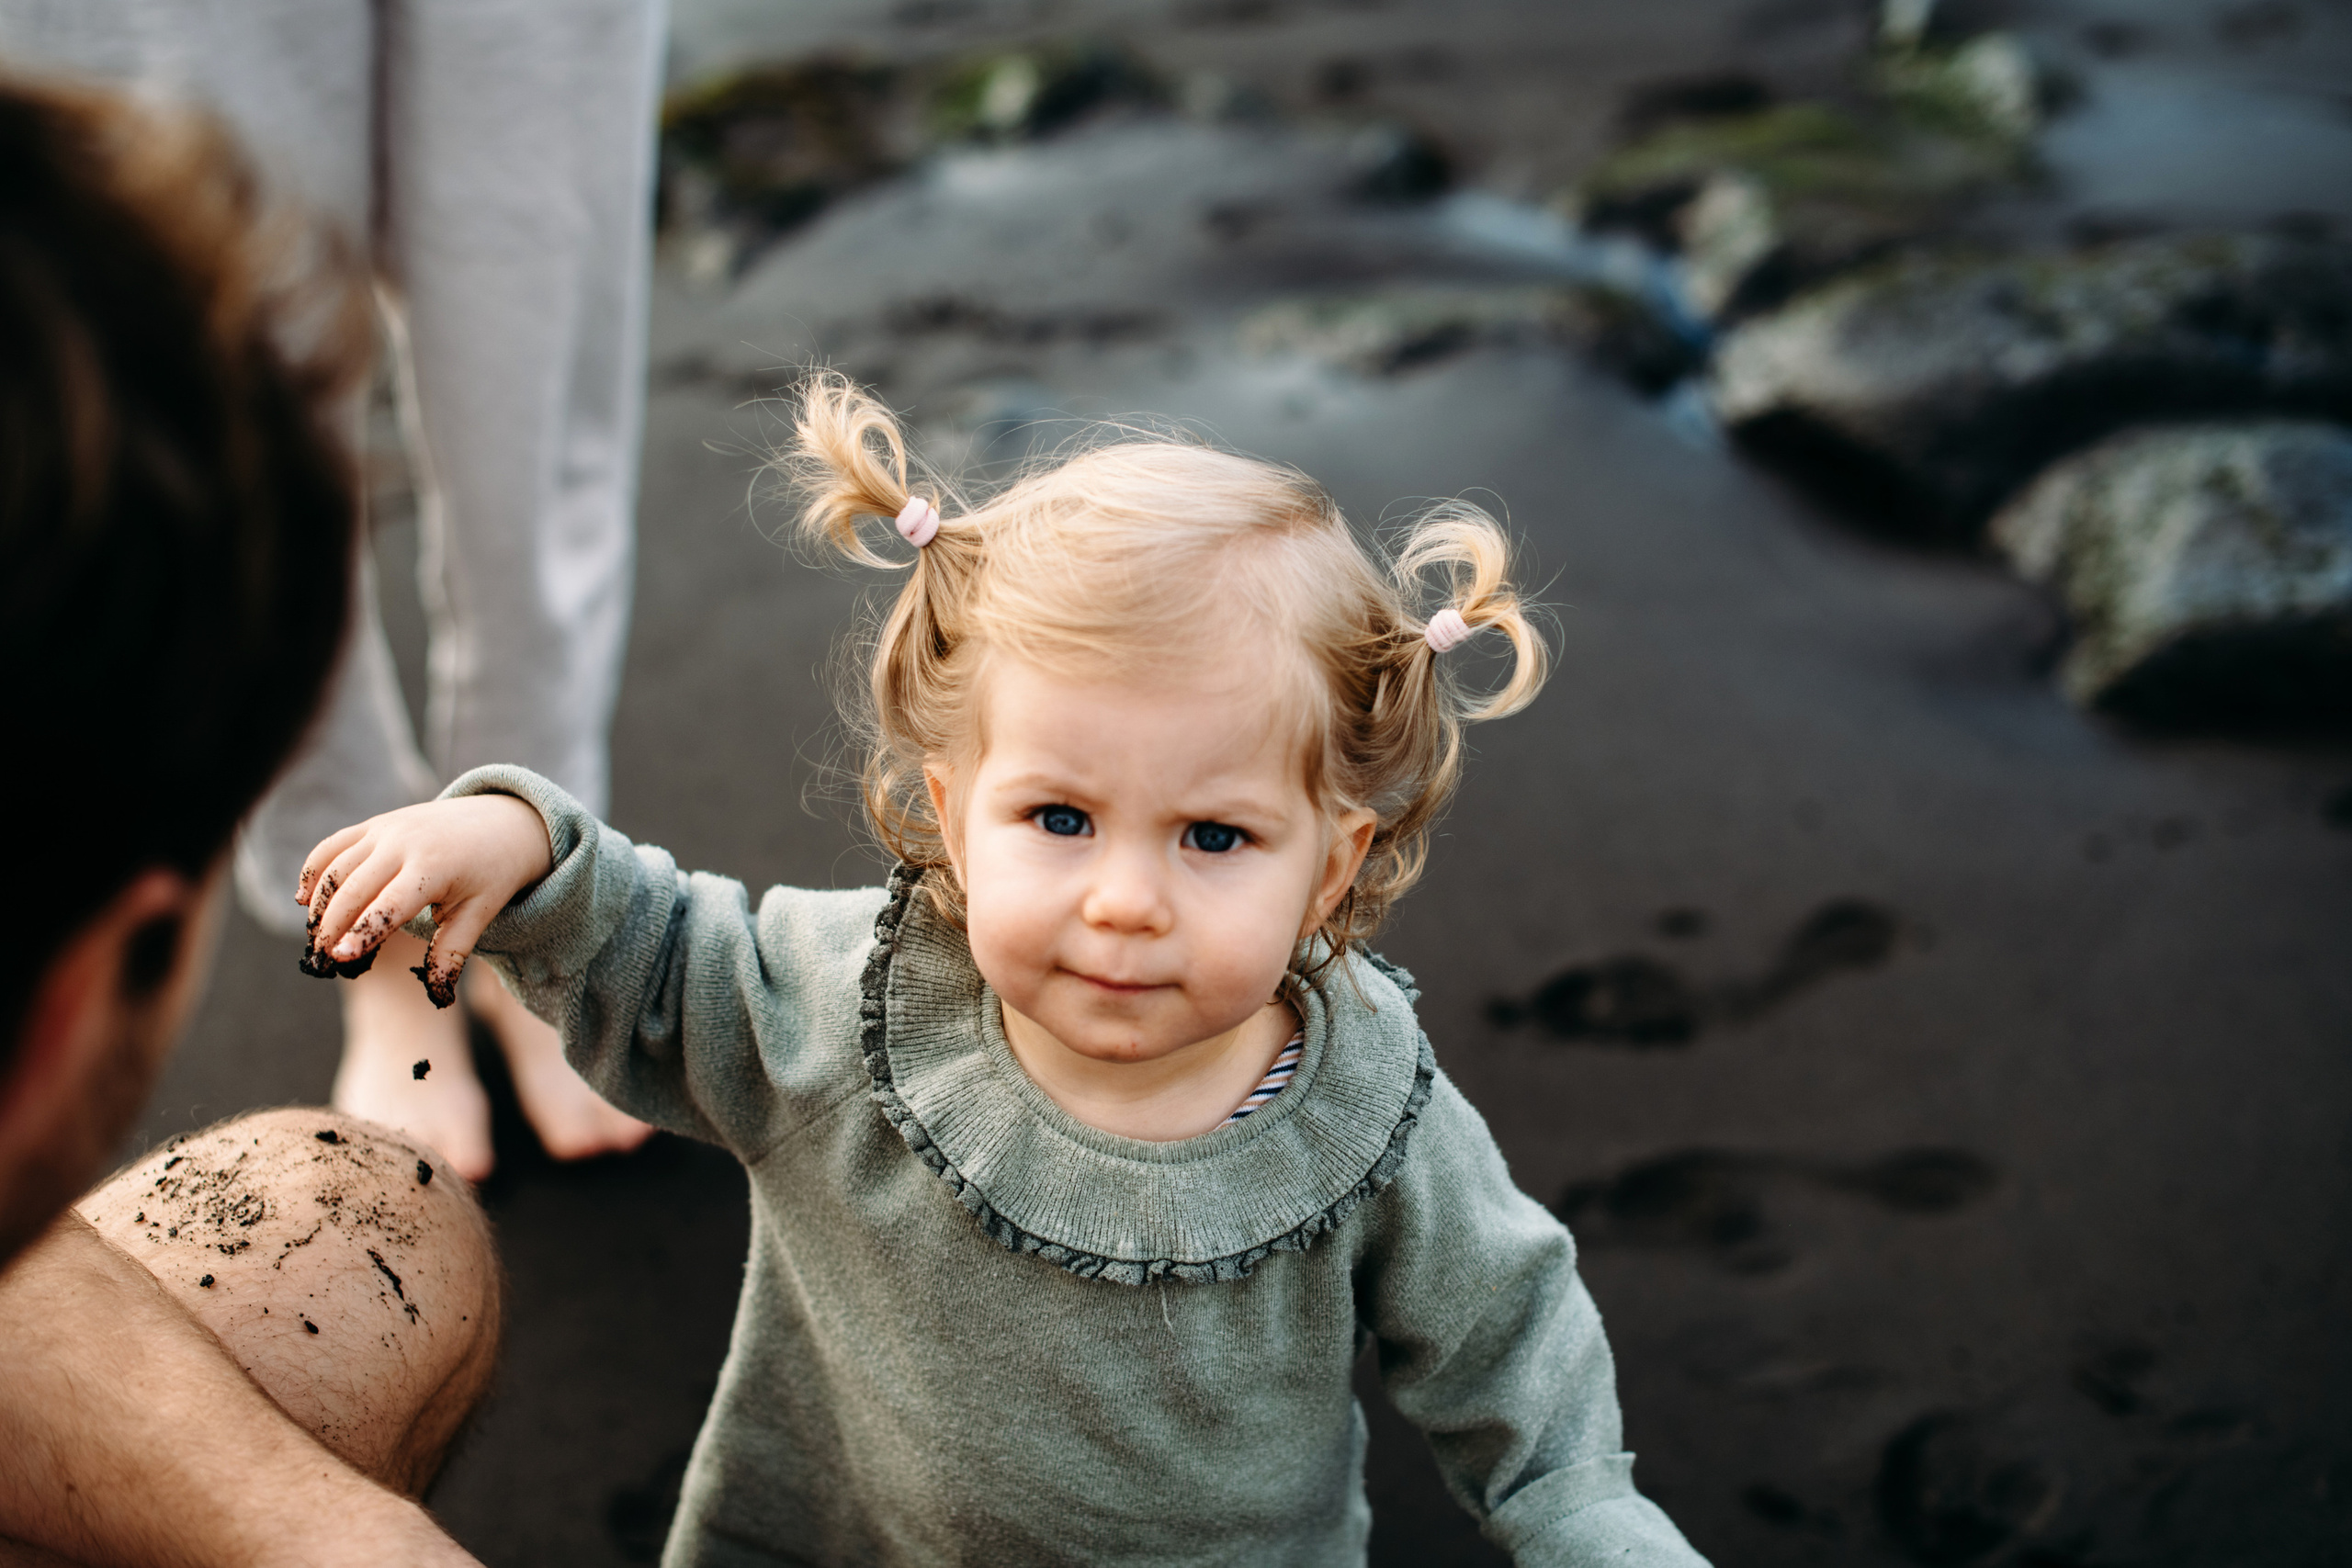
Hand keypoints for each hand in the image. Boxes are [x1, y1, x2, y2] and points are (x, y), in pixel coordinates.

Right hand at [296, 795, 552, 1006]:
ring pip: (336, 868)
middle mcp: (404, 844)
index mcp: (434, 868)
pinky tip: (303, 900)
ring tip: (315, 939)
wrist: (498, 820)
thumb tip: (437, 995)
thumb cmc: (490, 874)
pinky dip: (314, 871)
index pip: (390, 905)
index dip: (363, 931)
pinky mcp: (375, 824)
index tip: (340, 958)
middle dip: (332, 927)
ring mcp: (385, 830)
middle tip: (322, 961)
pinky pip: (332, 846)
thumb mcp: (480, 912)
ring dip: (319, 904)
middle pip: (353, 889)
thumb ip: (453, 951)